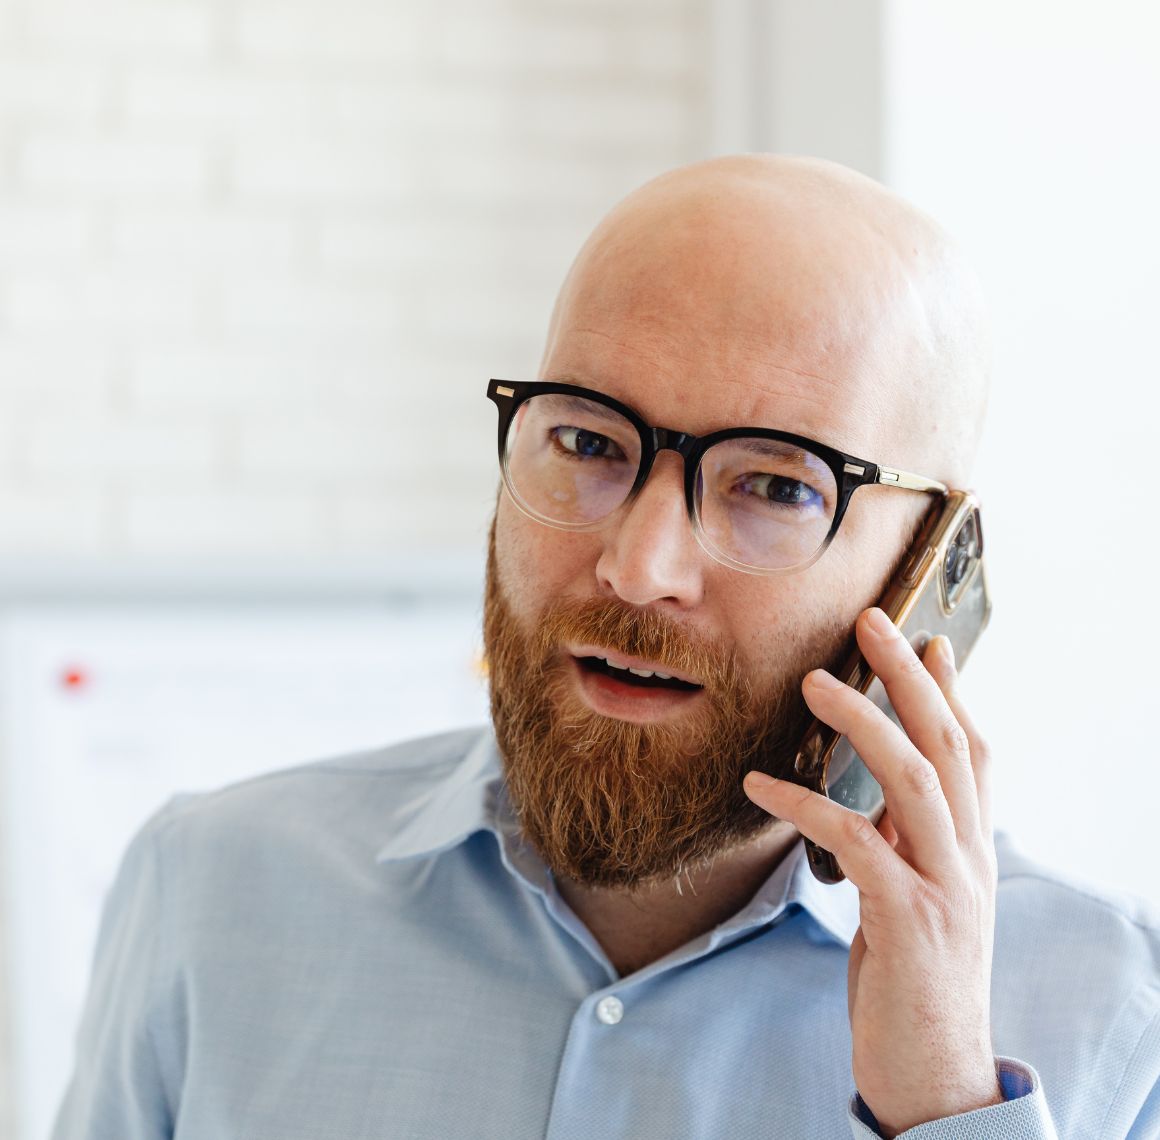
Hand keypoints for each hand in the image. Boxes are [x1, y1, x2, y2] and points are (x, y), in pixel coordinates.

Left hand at [743, 607, 1001, 1136]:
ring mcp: (945, 888)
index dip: (949, 691)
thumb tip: (882, 787)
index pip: (973, 750)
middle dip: (909, 676)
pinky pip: (858, 843)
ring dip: (866, 722)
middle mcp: (969, 857)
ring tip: (814, 681)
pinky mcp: (907, 921)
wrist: (936, 1073)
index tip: (924, 639)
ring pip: (915, 779)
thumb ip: (907, 839)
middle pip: (948, 744)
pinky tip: (760, 785)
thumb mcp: (917, 895)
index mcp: (970, 847)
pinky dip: (807, 806)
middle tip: (871, 621)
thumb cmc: (913, 976)